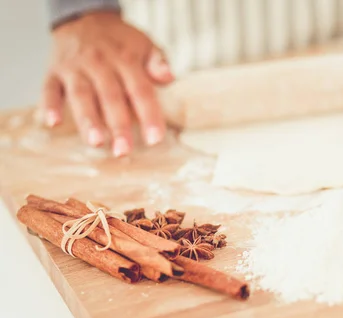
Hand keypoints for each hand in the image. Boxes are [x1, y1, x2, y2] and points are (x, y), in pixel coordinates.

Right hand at [43, 11, 173, 156]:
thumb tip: (168, 78)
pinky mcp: (54, 72)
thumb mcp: (144, 44)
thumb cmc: (120, 42)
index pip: (140, 90)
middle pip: (110, 97)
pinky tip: (52, 123)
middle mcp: (99, 63)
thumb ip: (157, 62)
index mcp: (125, 59)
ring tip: (95, 142)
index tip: (155, 139)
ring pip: (81, 96)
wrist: (84, 18)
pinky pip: (49, 89)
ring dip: (88, 120)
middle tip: (123, 150)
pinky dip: (49, 106)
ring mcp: (74, 68)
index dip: (148, 115)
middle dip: (118, 126)